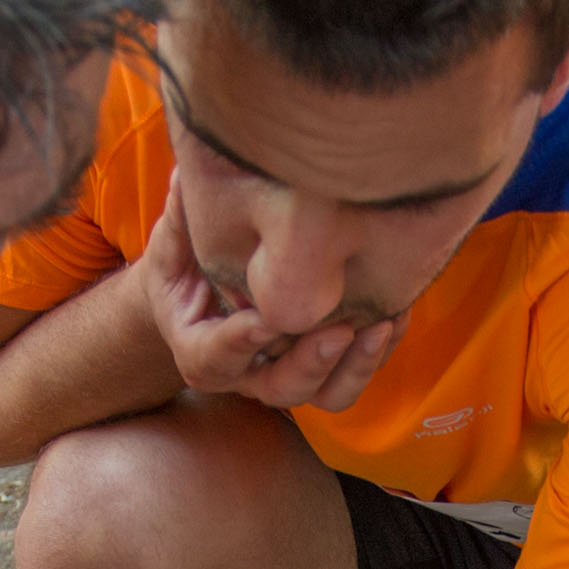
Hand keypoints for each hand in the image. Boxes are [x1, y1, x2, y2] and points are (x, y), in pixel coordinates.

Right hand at [134, 199, 398, 416]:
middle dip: (311, 362)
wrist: (208, 295)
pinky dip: (379, 351)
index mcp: (202, 351)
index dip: (238, 341)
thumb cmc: (185, 267)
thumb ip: (180, 220)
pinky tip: (396, 315)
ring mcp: (288, 374)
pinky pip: (354, 375)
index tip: (265, 318)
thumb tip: (185, 175)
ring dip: (355, 366)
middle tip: (339, 331)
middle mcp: (248, 373)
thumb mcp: (172, 245)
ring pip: (325, 394)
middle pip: (279, 387)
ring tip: (380, 326)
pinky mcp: (324, 367)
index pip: (214, 359)